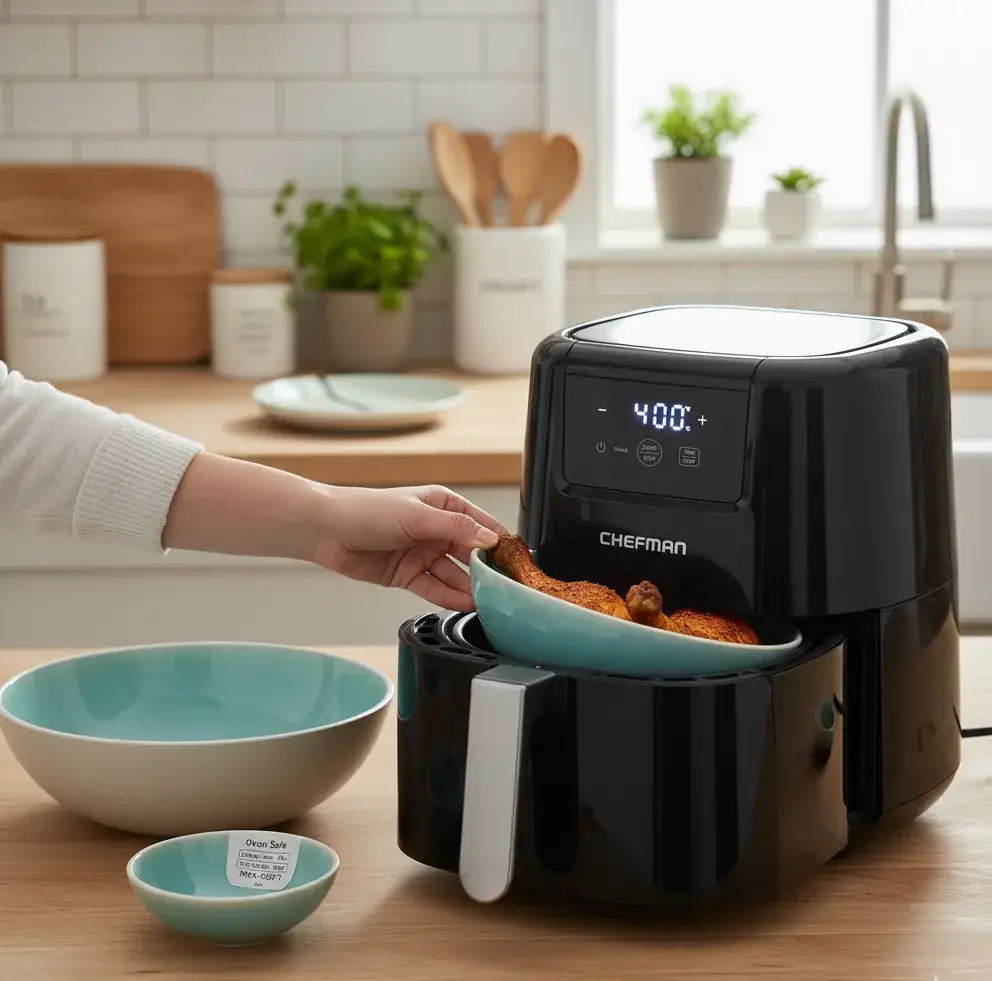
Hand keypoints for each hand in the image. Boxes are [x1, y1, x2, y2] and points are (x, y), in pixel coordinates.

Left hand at [313, 484, 506, 610]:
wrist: (327, 530)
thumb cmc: (367, 510)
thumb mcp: (418, 515)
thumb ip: (457, 529)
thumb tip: (490, 539)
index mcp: (443, 506)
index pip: (481, 525)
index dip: (499, 542)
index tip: (516, 560)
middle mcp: (436, 530)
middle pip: (470, 553)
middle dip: (487, 570)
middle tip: (506, 588)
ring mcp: (422, 553)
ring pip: (454, 574)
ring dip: (470, 588)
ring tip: (489, 602)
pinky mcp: (408, 574)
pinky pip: (435, 588)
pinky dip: (450, 597)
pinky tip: (466, 604)